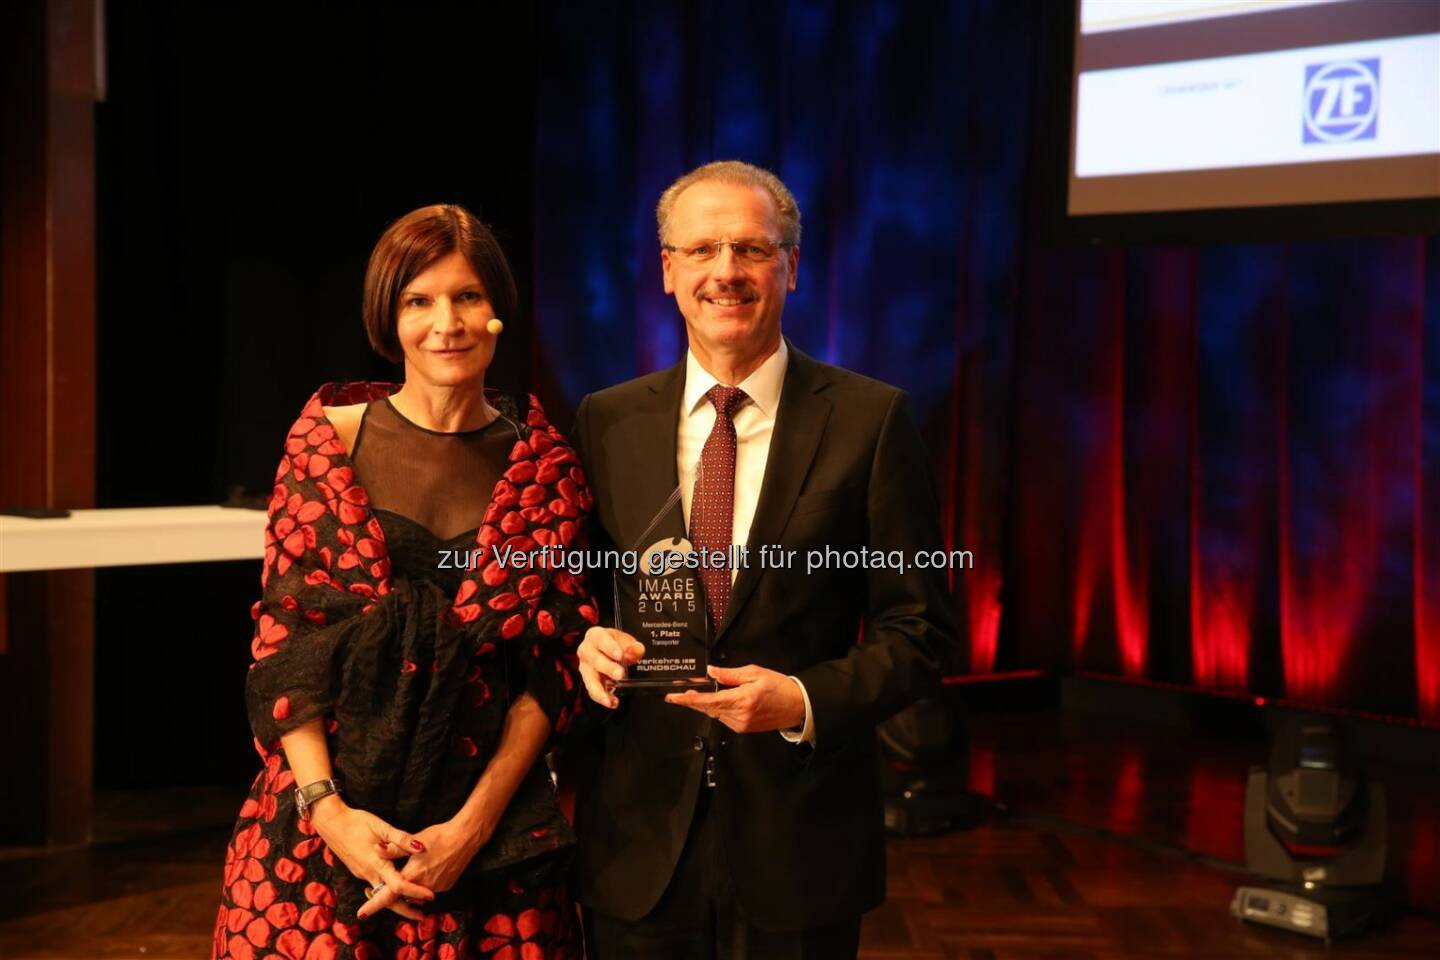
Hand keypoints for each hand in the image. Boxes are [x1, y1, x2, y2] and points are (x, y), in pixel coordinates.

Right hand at [308, 799, 434, 920]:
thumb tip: (421, 848)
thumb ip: (400, 839)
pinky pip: (375, 886)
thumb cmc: (356, 822)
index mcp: (376, 864)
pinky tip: (397, 889)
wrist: (331, 823)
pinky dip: (388, 892)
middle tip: (422, 916)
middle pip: (389, 899)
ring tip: (415, 904)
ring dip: (397, 902)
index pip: (398, 885)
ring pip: (381, 894)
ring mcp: (362, 874)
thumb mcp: (381, 827)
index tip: (430, 896)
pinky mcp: (359, 870)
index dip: (415, 891)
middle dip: (405, 909)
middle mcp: (368, 874)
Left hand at [377, 818, 489, 898]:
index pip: (388, 895)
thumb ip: (394, 849)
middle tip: (383, 890)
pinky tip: (428, 869)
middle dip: (393, 894)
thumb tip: (376, 849)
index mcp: (412, 875)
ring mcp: (436, 888)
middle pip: (402, 896)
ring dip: (410, 888)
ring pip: (416, 894)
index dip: (374, 905)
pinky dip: (423, 885)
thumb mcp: (414, 839)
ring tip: (411, 872)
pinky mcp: (446, 886)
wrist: (466, 837)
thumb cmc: (439, 835)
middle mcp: (423, 886)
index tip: (361, 914)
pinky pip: (429, 889)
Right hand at [577, 626, 644, 708]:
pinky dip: (603, 698)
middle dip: (607, 668)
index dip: (610, 647)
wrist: (607, 649)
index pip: (601, 640)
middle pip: (594, 659)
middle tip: (620, 674)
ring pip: (589, 679)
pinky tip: (613, 702)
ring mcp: (585, 667)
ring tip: (610, 700)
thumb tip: (637, 649)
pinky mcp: (588, 681)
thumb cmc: (614, 643)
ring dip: (600, 691)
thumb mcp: (625, 641)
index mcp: (595, 636)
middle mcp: (586, 651)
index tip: (619, 655)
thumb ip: (632, 646)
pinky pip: (593, 691)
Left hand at [665, 665, 805, 733]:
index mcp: (741, 700)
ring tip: (702, 693)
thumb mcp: (754, 673)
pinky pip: (724, 718)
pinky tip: (721, 701)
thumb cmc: (779, 687)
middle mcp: (739, 716)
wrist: (797, 705)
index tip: (674, 698)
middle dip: (694, 701)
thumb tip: (711, 672)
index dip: (688, 700)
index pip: (708, 701)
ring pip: (715, 714)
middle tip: (681, 694)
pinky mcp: (743, 728)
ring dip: (707, 704)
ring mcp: (741, 724)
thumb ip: (730, 674)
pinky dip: (718, 709)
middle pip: (708, 709)